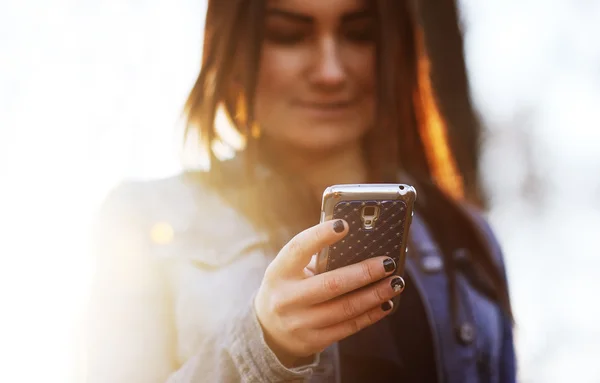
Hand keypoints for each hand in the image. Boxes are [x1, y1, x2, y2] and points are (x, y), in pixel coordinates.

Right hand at [254, 219, 405, 365]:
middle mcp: (286, 298)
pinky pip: (348, 327)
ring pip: (345, 308)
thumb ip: (315, 257)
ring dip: (375, 295)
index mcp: (279, 272)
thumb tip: (358, 242)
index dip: (321, 235)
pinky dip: (371, 315)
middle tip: (388, 262)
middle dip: (364, 272)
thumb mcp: (289, 270)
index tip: (345, 225)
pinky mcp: (313, 340)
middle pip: (331, 283)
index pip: (298, 248)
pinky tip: (385, 304)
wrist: (267, 331)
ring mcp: (299, 322)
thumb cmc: (288, 287)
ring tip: (395, 283)